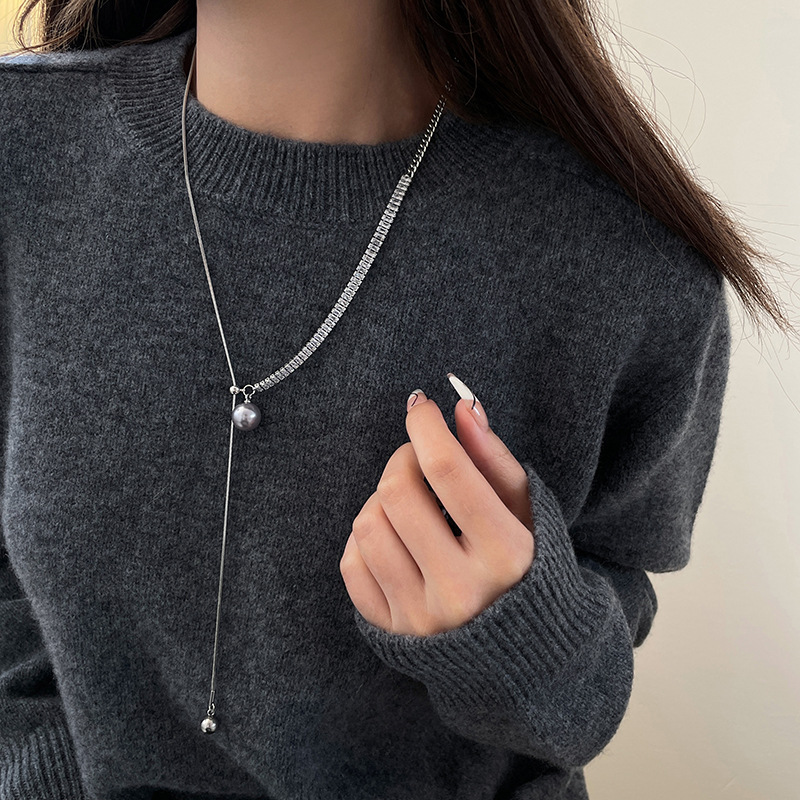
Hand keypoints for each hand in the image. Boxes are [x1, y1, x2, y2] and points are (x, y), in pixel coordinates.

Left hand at [339, 374, 535, 636]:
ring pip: (367, 525)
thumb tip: (461, 407)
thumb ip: (495, 458)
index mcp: (506, 554)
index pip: (448, 471)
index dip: (426, 427)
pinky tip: (395, 536)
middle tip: (418, 460)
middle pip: (397, 493)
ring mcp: (422, 616)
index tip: (420, 407)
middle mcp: (461, 590)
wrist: (520, 650)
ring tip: (409, 502)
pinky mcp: (392, 632)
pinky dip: (367, 538)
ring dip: (382, 498)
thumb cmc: (525, 567)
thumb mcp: (526, 512)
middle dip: (403, 459)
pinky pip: (352, 564)